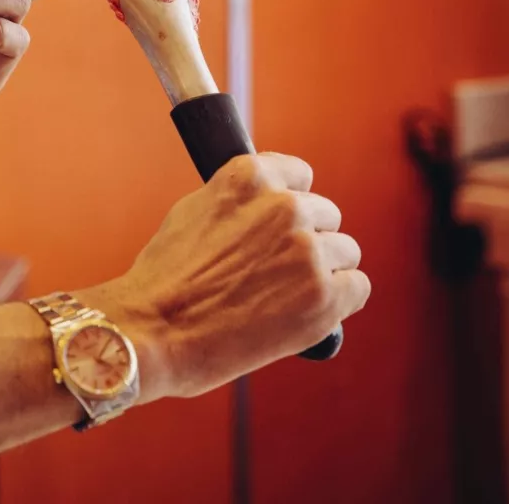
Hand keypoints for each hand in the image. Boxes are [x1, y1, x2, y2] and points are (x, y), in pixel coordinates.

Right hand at [86, 153, 369, 400]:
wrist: (152, 331)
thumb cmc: (164, 279)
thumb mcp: (194, 212)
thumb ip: (240, 202)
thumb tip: (271, 202)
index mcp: (250, 176)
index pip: (300, 175)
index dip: (289, 205)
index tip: (277, 228)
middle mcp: (285, 206)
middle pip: (326, 216)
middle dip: (307, 240)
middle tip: (275, 272)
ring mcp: (308, 251)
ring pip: (345, 253)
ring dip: (324, 273)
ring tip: (285, 298)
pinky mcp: (325, 296)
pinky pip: (356, 288)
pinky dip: (337, 303)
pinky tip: (304, 314)